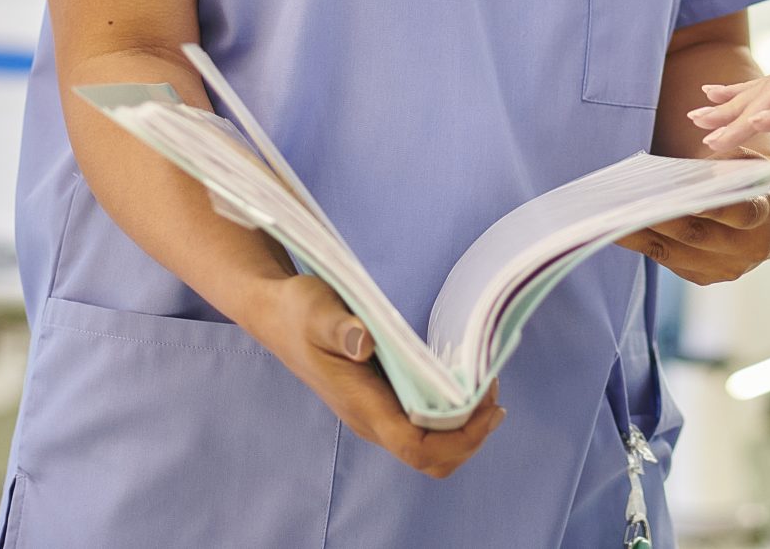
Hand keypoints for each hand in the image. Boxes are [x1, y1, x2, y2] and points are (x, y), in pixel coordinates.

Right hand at [246, 273, 503, 477]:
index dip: (457, 437)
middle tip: (492, 393)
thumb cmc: (298, 313)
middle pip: (429, 459)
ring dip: (464, 431)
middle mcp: (370, 420)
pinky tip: (463, 389)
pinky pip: (422, 431)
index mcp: (361, 404)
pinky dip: (451, 420)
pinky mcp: (379, 405)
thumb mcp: (317, 309)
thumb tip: (364, 340)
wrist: (277, 318)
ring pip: (428, 450)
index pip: (414, 446)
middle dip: (469, 438)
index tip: (485, 403)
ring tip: (485, 391)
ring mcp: (375, 416)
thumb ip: (340, 326)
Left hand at [615, 162, 769, 286]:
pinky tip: (619, 229)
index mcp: (767, 214)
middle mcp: (748, 249)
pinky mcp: (705, 277)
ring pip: (676, 252)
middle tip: (628, 205)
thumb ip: (727, 165)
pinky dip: (643, 243)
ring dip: (641, 234)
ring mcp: (726, 268)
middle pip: (697, 235)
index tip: (688, 198)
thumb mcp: (749, 162)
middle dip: (661, 219)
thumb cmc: (753, 177)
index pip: (742, 212)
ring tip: (611, 218)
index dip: (716, 207)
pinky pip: (669, 260)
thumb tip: (689, 175)